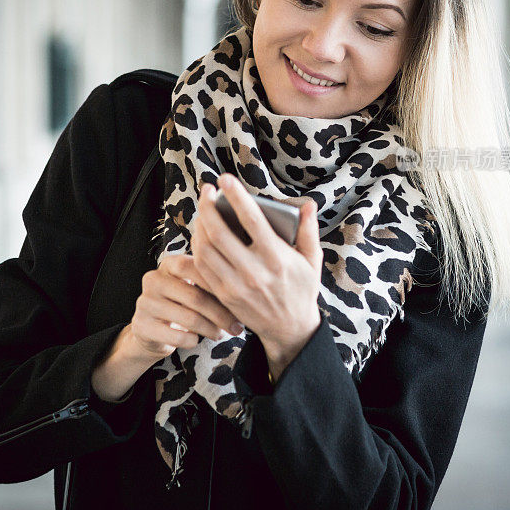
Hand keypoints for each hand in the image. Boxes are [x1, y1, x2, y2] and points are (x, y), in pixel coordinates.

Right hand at [127, 254, 244, 361]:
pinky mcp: (141, 326)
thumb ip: (211, 281)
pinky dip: (193, 340)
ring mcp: (145, 302)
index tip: (239, 298)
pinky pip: (177, 336)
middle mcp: (153, 279)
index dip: (216, 283)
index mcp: (168, 264)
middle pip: (195, 297)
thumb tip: (245, 290)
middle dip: (221, 314)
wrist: (150, 328)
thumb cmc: (181, 303)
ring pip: (189, 318)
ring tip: (222, 334)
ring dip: (211, 329)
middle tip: (238, 326)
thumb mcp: (192, 285)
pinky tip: (198, 339)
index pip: (194, 267)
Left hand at [190, 174, 323, 362]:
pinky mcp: (223, 295)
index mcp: (277, 258)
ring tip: (203, 209)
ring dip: (199, 225)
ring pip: (206, 249)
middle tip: (207, 189)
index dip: (236, 197)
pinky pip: (202, 267)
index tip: (225, 179)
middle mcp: (254, 272)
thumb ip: (309, 230)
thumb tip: (309, 204)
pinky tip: (201, 233)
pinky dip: (197, 246)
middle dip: (208, 206)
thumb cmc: (302, 289)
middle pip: (219, 233)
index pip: (252, 220)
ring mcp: (235, 286)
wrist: (289, 329)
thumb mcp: (312, 260)